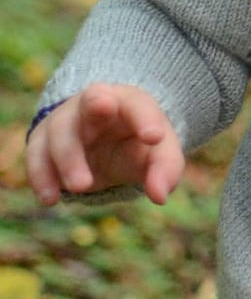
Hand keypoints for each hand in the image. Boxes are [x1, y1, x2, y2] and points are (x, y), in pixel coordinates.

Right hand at [26, 84, 185, 206]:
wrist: (105, 143)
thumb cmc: (136, 145)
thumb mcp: (159, 155)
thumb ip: (165, 171)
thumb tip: (159, 196)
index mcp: (129, 102)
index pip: (138, 104)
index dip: (145, 118)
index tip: (155, 138)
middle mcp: (94, 104)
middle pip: (93, 99)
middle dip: (96, 104)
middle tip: (103, 109)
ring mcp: (66, 120)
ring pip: (60, 130)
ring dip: (69, 158)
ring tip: (81, 187)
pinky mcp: (43, 140)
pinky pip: (36, 154)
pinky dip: (41, 175)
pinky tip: (50, 199)